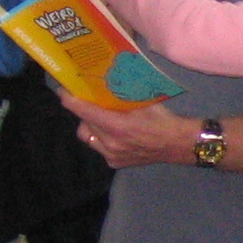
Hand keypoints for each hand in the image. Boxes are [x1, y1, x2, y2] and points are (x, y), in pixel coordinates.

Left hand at [61, 92, 203, 169]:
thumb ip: (120, 96)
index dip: (70, 99)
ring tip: (101, 119)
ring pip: (88, 137)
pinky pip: (99, 147)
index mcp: (117, 125)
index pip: (82, 110)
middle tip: (91, 102)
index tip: (63, 91)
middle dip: (84, 112)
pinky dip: (102, 139)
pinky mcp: (114, 162)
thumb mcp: (142, 102)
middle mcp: (110, 143)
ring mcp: (111, 155)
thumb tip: (103, 80)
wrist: (179, 144)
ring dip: (91, 126)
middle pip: (83, 123)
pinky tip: (113, 135)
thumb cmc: (163, 120)